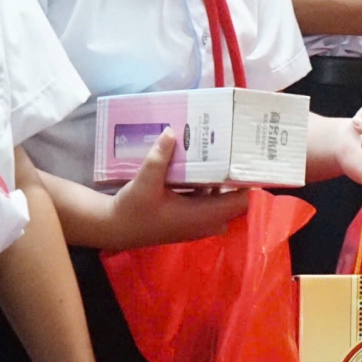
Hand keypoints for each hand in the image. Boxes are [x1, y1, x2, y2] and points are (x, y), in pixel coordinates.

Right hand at [107, 130, 251, 249]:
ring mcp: (197, 225)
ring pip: (222, 204)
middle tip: (234, 154)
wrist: (115, 229)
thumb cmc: (132, 210)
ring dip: (223, 185)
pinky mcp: (189, 222)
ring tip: (222, 157)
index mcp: (199, 216)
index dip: (246, 183)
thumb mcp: (143, 182)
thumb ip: (159, 158)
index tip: (246, 161)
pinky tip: (201, 170)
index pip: (238, 203)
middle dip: (236, 181)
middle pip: (234, 203)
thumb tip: (171, 132)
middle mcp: (203, 224)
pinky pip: (210, 206)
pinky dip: (210, 191)